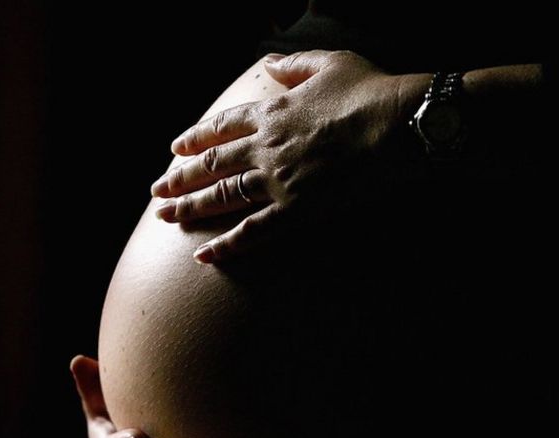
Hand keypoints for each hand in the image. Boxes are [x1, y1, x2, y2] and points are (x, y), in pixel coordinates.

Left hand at [152, 50, 423, 263]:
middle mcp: (266, 146)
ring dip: (190, 208)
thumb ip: (295, 64)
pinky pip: (253, 232)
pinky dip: (227, 246)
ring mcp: (278, 180)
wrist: (401, 126)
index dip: (195, 139)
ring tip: (165, 218)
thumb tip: (270, 60)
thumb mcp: (331, 63)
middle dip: (180, 179)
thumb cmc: (372, 91)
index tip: (176, 150)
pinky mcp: (297, 211)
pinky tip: (205, 255)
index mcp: (272, 111)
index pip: (221, 126)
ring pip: (222, 197)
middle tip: (156, 192)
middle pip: (212, 165)